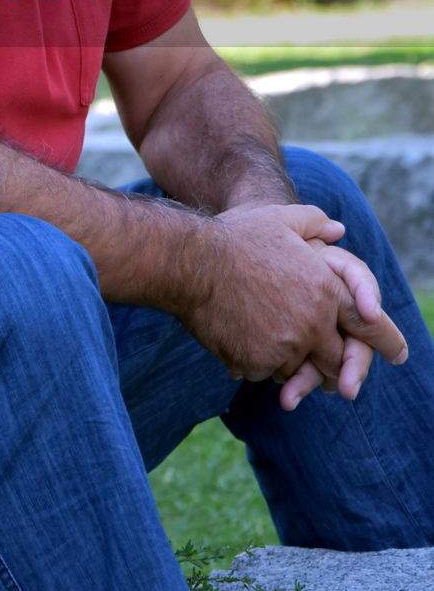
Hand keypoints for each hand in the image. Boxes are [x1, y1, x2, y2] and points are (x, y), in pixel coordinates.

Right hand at [180, 203, 404, 393]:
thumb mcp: (280, 218)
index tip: (399, 353)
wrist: (191, 263)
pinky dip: (258, 362)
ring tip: (265, 334)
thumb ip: (314, 223)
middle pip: (337, 358)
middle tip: (325, 361)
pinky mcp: (258, 363)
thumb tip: (339, 230)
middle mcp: (312, 322)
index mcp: (325, 289)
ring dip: (289, 359)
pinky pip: (266, 372)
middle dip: (333, 362)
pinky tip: (241, 338)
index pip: (369, 325)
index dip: (387, 341)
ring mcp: (285, 345)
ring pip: (299, 368)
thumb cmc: (235, 236)